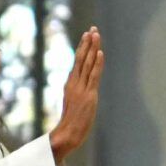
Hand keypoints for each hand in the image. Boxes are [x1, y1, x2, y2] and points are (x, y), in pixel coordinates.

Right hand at [49, 28, 104, 160]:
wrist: (66, 135)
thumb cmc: (70, 125)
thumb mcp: (74, 105)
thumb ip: (77, 96)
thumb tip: (81, 91)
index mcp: (70, 85)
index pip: (78, 62)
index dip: (83, 48)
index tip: (87, 36)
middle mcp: (74, 83)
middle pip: (81, 59)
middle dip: (87, 43)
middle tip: (92, 29)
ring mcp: (81, 89)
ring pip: (87, 64)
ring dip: (92, 48)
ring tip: (95, 34)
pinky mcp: (89, 95)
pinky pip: (94, 76)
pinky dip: (97, 64)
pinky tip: (99, 53)